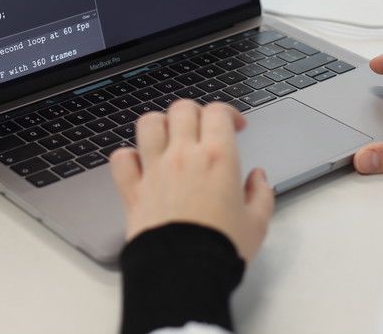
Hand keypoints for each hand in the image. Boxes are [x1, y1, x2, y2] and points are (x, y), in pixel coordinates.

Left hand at [110, 100, 274, 261]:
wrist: (183, 274)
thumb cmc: (220, 249)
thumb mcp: (256, 223)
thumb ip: (261, 194)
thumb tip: (258, 178)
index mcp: (217, 158)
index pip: (217, 112)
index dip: (228, 113)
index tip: (234, 126)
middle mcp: (183, 156)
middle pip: (182, 109)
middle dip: (194, 113)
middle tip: (202, 128)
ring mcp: (154, 170)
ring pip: (149, 124)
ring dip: (160, 124)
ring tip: (169, 137)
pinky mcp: (133, 190)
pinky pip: (121, 158)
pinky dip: (129, 156)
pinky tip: (141, 163)